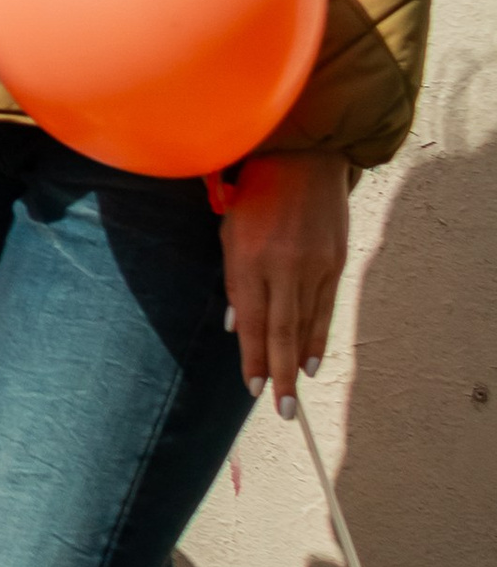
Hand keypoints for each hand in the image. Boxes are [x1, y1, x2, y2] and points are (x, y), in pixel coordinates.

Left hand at [222, 150, 350, 417]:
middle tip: (283, 410)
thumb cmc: (254, 193)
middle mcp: (284, 267)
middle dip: (279, 373)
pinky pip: (326, 308)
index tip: (253, 389)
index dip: (251, 358)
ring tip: (294, 394)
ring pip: (306, 324)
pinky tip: (314, 362)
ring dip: (299, 362)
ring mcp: (314, 265)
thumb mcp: (229, 232)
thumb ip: (232, 281)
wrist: (303, 156)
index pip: (250, 321)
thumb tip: (233, 327)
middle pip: (281, 332)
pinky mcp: (336, 261)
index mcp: (249, 259)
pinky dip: (319, 337)